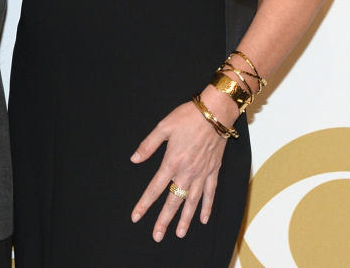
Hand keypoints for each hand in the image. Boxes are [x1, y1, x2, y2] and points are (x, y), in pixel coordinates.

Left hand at [130, 96, 236, 241]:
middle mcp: (187, 172)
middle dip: (164, 220)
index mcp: (171, 162)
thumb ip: (148, 145)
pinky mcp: (213, 171)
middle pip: (173, 201)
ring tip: (179, 233)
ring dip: (185, 219)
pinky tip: (203, 219)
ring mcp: (201, 174)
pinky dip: (207, 207)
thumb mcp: (163, 127)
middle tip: (157, 236)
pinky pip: (210, 193)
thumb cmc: (188, 117)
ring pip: (192, 202)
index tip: (136, 216)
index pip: (154, 188)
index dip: (144, 204)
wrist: (215, 113)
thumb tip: (134, 159)